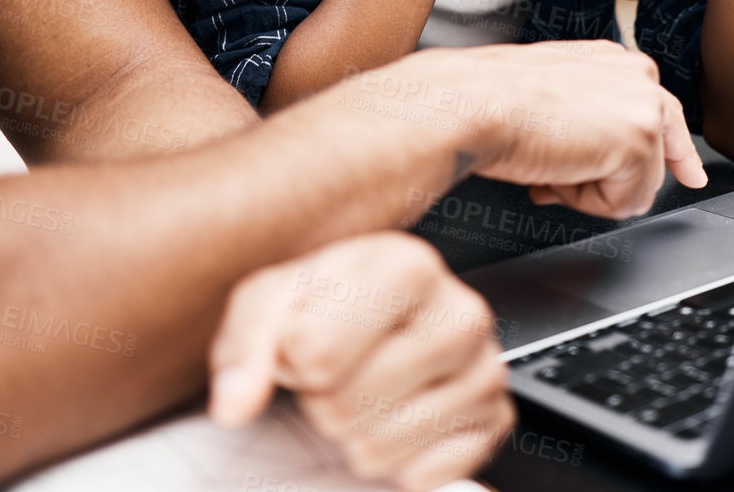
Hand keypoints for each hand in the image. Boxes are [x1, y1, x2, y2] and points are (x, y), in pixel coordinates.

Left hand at [210, 232, 513, 490]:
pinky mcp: (496, 421)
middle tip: (337, 374)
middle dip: (325, 400)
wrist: (376, 324)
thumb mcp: (270, 303)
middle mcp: (460, 312)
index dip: (293, 360)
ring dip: (357, 434)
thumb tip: (237, 401)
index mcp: (407, 264)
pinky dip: (398, 462)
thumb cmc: (327, 307)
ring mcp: (486, 369)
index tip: (306, 340)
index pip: (316, 352)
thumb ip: (246, 346)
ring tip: (367, 393)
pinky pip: (424, 476)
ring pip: (383, 446)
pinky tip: (398, 419)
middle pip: (348, 404)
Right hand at [381, 41, 707, 218]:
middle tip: (558, 176)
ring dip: (589, 190)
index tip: (690, 175)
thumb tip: (586, 162)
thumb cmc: (489, 101)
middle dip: (614, 179)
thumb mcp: (548, 101)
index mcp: (611, 60)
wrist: (472, 103)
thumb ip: (584, 121)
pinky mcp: (641, 139)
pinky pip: (628, 202)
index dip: (675, 154)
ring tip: (548, 165)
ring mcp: (644, 104)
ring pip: (637, 184)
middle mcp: (636, 73)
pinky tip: (556, 173)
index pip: (660, 111)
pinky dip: (589, 203)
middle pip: (659, 152)